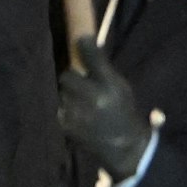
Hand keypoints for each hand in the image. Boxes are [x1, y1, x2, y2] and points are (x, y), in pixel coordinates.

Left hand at [58, 37, 153, 182]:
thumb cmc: (124, 113)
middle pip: (67, 76)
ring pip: (62, 93)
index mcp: (111, 86)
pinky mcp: (68, 125)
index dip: (85, 45)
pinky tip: (79, 117)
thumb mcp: (122, 89)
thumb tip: (85, 45)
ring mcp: (79, 113)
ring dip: (69, 96)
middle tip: (80, 86)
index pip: (93, 58)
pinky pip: (60, 109)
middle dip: (72, 80)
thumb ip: (104, 71)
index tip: (80, 38)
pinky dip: (67, 111)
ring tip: (82, 105)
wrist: (126, 148)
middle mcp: (94, 97)